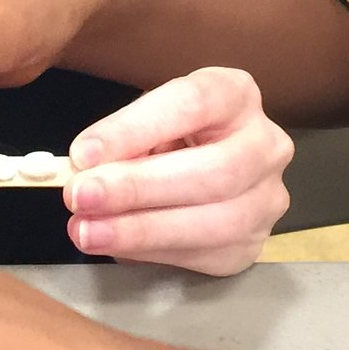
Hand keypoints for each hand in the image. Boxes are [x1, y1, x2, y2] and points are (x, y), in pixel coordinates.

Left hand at [66, 68, 289, 274]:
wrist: (201, 164)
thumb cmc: (169, 134)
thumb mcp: (146, 121)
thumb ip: (122, 139)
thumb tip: (85, 170)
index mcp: (235, 95)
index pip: (191, 104)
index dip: (134, 129)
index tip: (84, 153)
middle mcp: (265, 145)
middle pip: (213, 170)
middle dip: (138, 188)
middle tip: (82, 196)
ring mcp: (266, 198)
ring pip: (215, 222)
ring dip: (141, 230)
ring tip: (88, 230)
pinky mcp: (253, 243)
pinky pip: (204, 255)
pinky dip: (152, 252)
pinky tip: (116, 244)